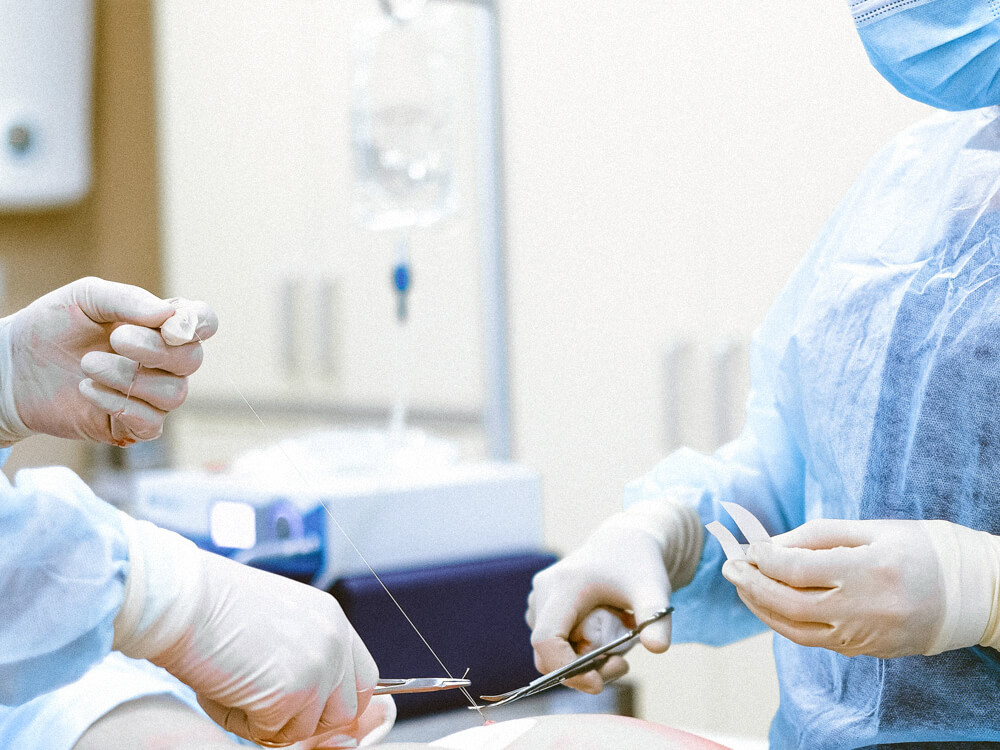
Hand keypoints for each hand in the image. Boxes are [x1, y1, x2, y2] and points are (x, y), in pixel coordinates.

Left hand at [0, 277, 217, 445]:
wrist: (11, 368)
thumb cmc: (50, 327)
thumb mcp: (85, 297)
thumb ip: (128, 299)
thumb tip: (169, 314)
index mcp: (160, 326)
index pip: (203, 323)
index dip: (198, 324)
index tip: (170, 326)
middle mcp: (164, 361)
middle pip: (192, 360)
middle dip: (155, 349)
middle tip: (115, 338)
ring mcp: (151, 395)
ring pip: (174, 393)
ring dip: (130, 377)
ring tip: (88, 365)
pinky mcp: (133, 425)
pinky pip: (150, 422)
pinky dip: (120, 404)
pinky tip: (88, 390)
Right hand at [113, 518, 379, 747]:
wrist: (183, 598)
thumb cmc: (214, 608)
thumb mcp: (277, 624)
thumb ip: (304, 654)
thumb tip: (308, 704)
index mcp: (332, 620)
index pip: (363, 679)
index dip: (334, 702)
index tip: (305, 708)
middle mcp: (335, 642)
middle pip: (344, 711)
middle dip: (306, 720)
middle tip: (265, 705)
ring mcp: (318, 668)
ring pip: (305, 729)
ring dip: (269, 722)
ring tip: (235, 687)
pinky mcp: (292, 693)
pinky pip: (271, 733)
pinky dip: (242, 722)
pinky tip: (223, 689)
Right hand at [525, 515, 674, 693]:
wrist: (627, 542)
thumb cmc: (639, 564)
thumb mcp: (653, 590)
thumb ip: (656, 619)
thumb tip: (657, 649)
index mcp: (562, 585)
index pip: (546, 640)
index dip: (566, 669)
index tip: (598, 683)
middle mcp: (543, 592)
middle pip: (546, 652)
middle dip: (581, 670)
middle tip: (622, 665)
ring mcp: (540, 600)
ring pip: (549, 651)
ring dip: (580, 663)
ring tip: (619, 648)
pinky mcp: (543, 607)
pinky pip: (553, 643)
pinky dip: (576, 652)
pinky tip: (605, 639)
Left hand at [722, 518, 999, 657]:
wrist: (970, 592)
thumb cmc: (919, 549)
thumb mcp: (871, 529)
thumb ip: (818, 536)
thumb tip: (771, 544)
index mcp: (868, 570)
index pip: (797, 569)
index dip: (764, 558)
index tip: (746, 546)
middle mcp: (864, 608)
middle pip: (788, 602)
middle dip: (751, 584)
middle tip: (729, 567)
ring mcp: (865, 635)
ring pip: (795, 629)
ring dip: (761, 607)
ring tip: (742, 585)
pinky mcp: (865, 650)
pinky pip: (813, 641)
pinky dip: (784, 623)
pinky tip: (769, 605)